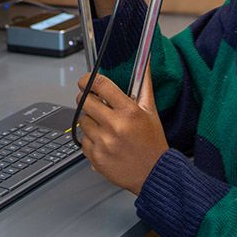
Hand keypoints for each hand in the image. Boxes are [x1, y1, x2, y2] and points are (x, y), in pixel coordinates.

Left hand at [76, 69, 167, 194]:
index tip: (86, 80)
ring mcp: (103, 142)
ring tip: (103, 125)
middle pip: (84, 101)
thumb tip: (146, 62)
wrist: (154, 174)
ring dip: (89, 120)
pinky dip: (90, 139)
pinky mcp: (96, 157)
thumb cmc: (152, 142)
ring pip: (82, 120)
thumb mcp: (150, 111)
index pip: (100, 85)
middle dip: (85, 98)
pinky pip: (83, 140)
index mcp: (129, 111)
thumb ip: (144, 85)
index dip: (89, 79)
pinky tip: (103, 140)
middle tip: (91, 101)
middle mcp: (115, 126)